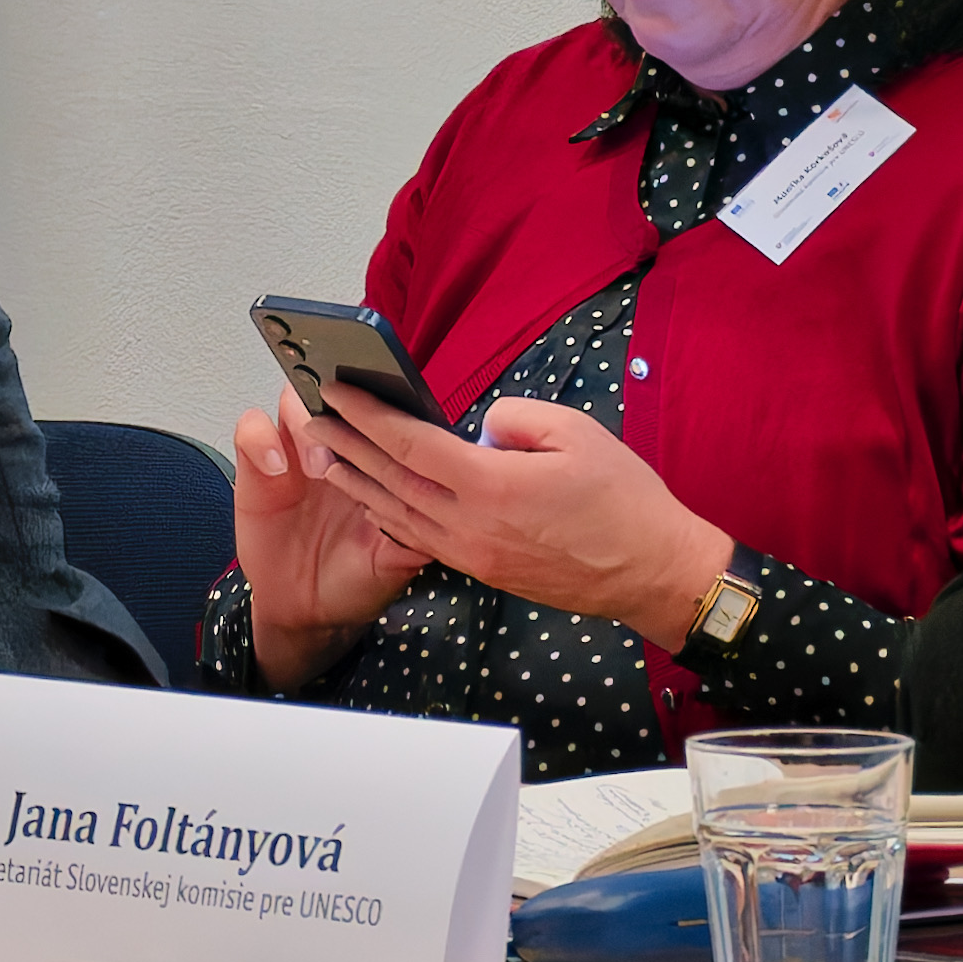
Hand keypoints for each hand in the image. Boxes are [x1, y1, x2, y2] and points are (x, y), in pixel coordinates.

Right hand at [226, 388, 431, 686]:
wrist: (309, 612)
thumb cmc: (357, 579)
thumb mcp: (397, 559)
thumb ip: (421, 529)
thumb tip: (457, 507)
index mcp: (372, 460)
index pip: (376, 411)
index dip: (381, 398)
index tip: (388, 395)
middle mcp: (333, 448)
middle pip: (332, 393)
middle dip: (339, 401)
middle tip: (345, 428)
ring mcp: (293, 456)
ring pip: (292, 400)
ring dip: (304, 422)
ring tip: (316, 466)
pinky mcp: (256, 470)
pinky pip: (251, 430)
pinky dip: (263, 440)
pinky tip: (278, 469)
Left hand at [299, 395, 726, 646]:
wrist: (652, 571)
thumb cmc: (623, 499)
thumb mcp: (575, 433)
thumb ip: (514, 418)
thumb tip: (479, 427)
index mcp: (491, 486)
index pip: (411, 444)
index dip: (368, 415)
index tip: (337, 389)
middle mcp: (471, 526)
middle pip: (392, 481)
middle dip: (347, 445)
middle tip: (310, 417)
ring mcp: (474, 555)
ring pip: (398, 515)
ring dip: (357, 483)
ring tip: (324, 455)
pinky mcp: (484, 571)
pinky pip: (421, 539)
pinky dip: (388, 515)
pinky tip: (372, 500)